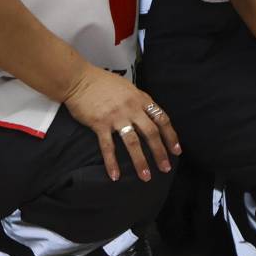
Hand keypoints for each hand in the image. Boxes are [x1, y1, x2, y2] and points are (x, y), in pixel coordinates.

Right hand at [63, 65, 180, 182]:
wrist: (79, 79)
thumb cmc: (102, 82)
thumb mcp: (127, 88)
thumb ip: (138, 101)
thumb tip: (148, 115)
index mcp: (140, 98)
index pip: (161, 118)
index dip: (170, 136)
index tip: (176, 151)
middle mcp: (131, 108)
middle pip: (151, 133)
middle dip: (160, 152)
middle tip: (166, 168)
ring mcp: (116, 116)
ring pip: (132, 142)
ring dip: (140, 161)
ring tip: (145, 176)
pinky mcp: (100, 124)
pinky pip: (107, 146)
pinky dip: (111, 162)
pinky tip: (115, 176)